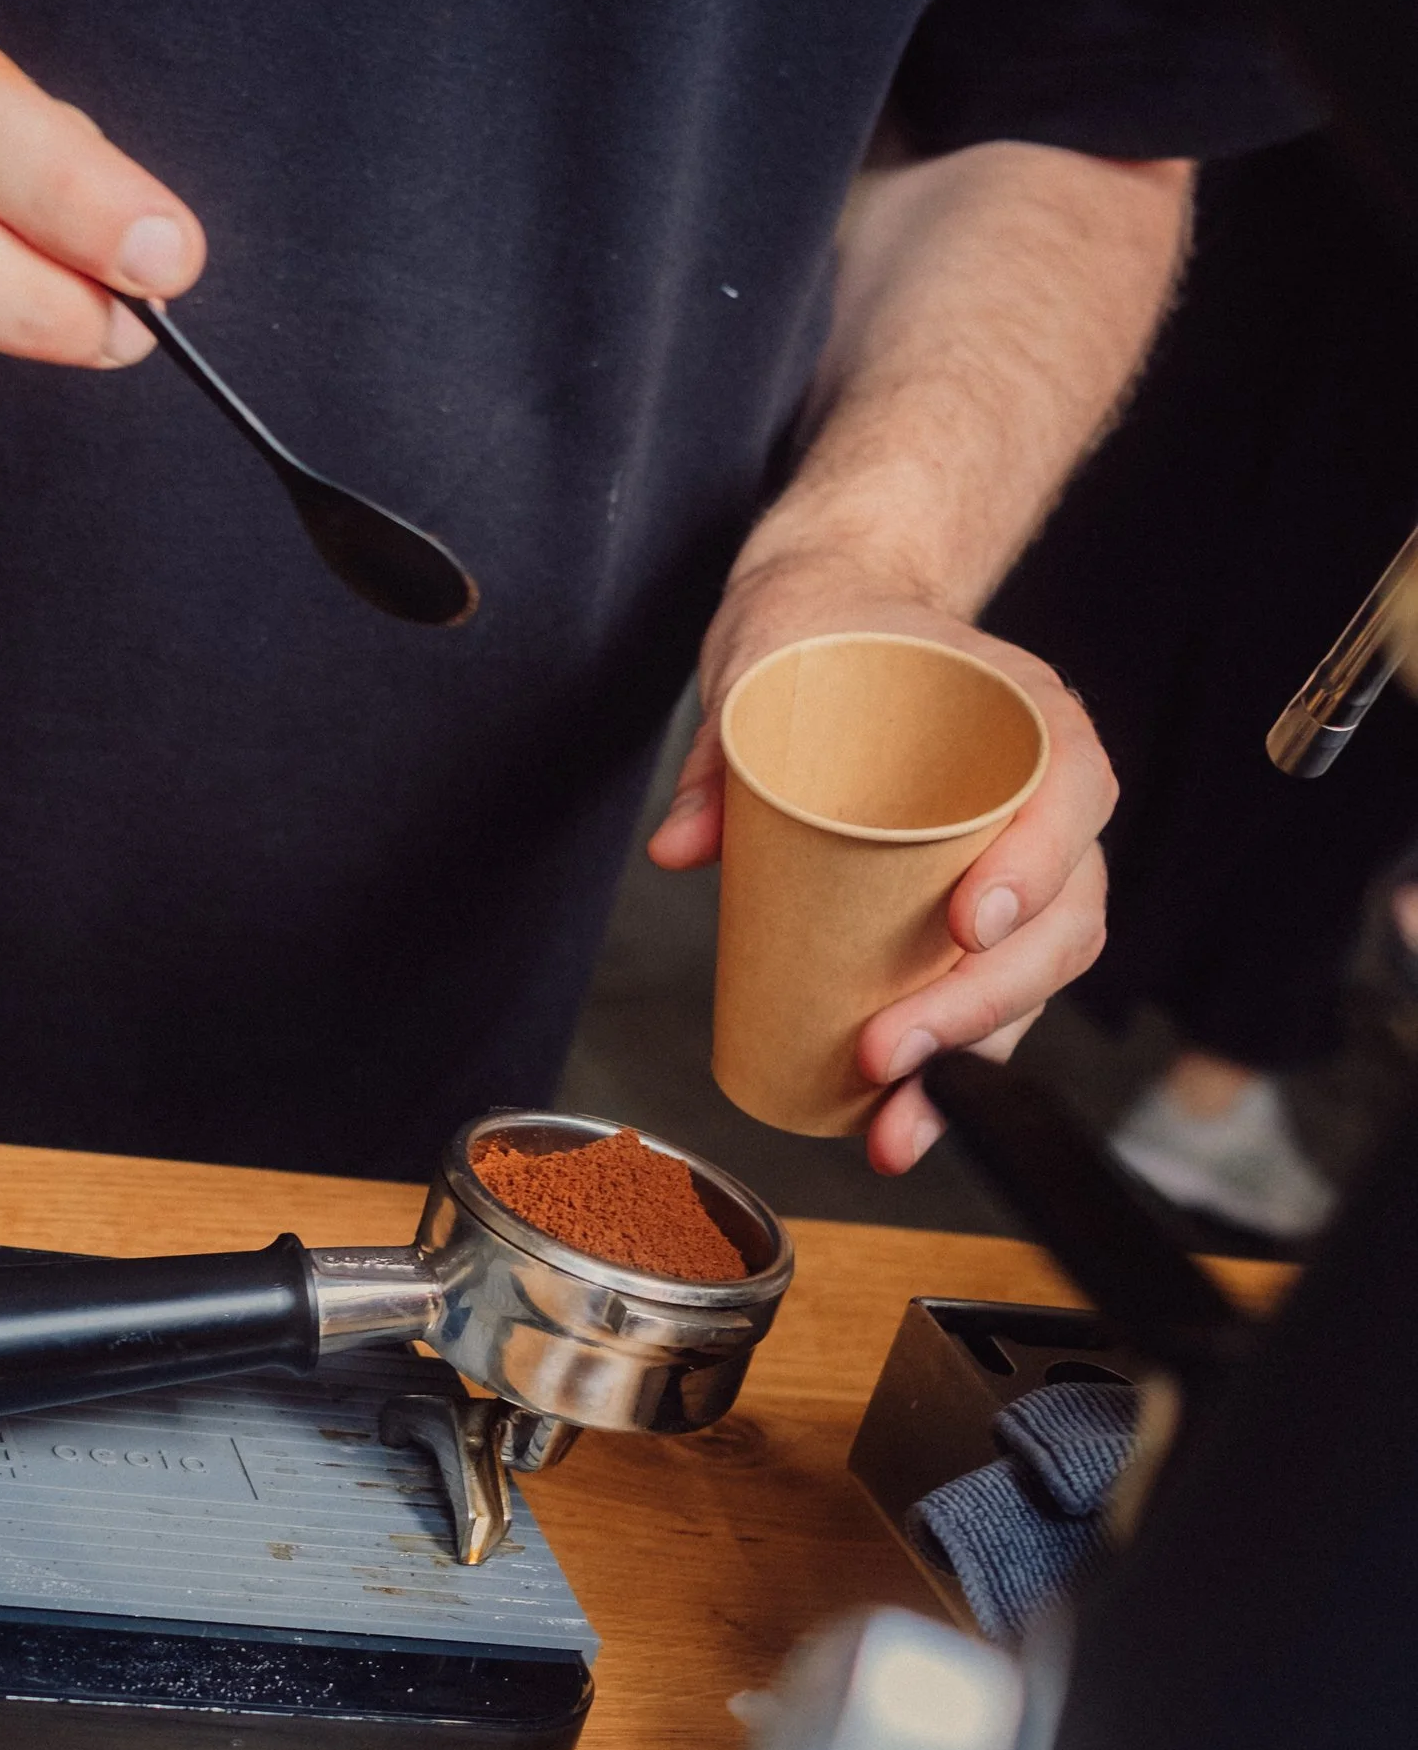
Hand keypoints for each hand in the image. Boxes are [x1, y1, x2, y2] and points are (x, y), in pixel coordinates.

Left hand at [648, 562, 1111, 1174]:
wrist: (839, 626)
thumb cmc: (826, 640)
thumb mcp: (765, 665)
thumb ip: (720, 755)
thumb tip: (678, 852)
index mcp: (1027, 717)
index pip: (1071, 793)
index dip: (1037, 865)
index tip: (967, 922)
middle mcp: (1048, 800)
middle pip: (1061, 921)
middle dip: (980, 1006)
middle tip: (885, 1053)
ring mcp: (1025, 869)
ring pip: (1036, 981)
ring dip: (972, 1063)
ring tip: (893, 1123)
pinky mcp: (981, 923)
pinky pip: (993, 1003)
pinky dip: (953, 1070)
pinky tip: (899, 1121)